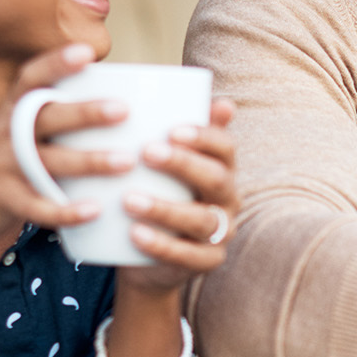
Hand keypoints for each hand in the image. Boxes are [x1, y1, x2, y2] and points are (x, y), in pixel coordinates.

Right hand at [0, 44, 126, 255]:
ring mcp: (3, 166)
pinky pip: (37, 206)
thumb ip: (50, 116)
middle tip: (124, 108)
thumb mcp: (14, 132)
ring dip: (88, 161)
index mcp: (11, 112)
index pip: (30, 79)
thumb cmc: (3, 163)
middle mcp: (6, 134)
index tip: (87, 52)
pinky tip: (94, 210)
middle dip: (84, 112)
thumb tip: (110, 97)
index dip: (56, 63)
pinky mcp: (4, 200)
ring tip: (126, 161)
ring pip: (48, 162)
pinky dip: (65, 210)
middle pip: (46, 117)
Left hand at [114, 98, 239, 296]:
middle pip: (217, 179)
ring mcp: (220, 234)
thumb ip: (165, 134)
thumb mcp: (158, 168)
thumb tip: (171, 93)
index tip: (172, 128)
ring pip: (202, 219)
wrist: (147, 260)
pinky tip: (134, 234)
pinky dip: (162, 245)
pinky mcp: (206, 263)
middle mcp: (228, 200)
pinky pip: (188, 256)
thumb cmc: (153, 198)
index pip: (225, 147)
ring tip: (129, 198)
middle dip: (184, 164)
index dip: (204, 136)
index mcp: (221, 169)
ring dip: (166, 208)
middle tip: (146, 152)